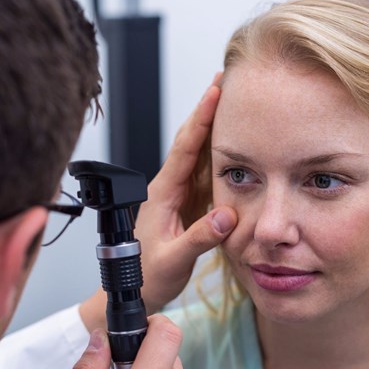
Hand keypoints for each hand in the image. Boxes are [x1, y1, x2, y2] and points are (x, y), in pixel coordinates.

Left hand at [137, 74, 236, 313]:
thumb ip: (199, 238)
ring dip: (215, 126)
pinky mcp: (189, 204)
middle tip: (224, 79)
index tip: (215, 91)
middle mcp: (170, 187)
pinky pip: (206, 173)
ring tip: (232, 100)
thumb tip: (227, 216)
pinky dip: (220, 153)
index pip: (184, 148)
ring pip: (199, 153)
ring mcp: (179, 194)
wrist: (133, 288)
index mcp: (162, 193)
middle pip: (190, 140)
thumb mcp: (173, 259)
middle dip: (207, 109)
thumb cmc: (146, 274)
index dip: (201, 119)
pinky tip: (234, 141)